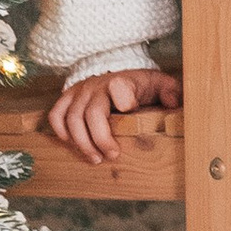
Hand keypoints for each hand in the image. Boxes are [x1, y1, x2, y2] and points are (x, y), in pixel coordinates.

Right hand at [44, 67, 183, 166]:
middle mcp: (97, 85)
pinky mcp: (68, 97)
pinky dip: (61, 131)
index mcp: (122, 81)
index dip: (122, 99)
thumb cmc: (140, 85)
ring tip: (95, 158)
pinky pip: (56, 115)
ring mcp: (80, 91)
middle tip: (111, 155)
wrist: (118, 71)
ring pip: (72, 118)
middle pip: (91, 113)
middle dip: (100, 138)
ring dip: (81, 142)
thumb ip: (170, 91)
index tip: (128, 112)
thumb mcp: (159, 84)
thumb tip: (174, 103)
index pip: (119, 86)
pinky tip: (72, 144)